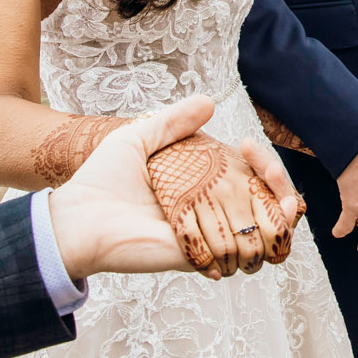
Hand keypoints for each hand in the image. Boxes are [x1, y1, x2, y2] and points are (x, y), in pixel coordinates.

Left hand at [48, 96, 299, 278]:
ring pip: (264, 233)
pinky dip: (260, 239)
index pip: (248, 177)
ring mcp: (206, 236)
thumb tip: (209, 101)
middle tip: (268, 168)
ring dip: (281, 214)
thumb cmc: (101, 180)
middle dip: (279, 186)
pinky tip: (259, 220)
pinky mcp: (197, 257)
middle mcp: (208, 211)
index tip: (246, 144)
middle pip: (266, 205)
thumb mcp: (137, 138)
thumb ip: (172, 121)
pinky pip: (239, 253)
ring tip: (279, 199)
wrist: (77, 217)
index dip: (261, 163)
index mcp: (200, 185)